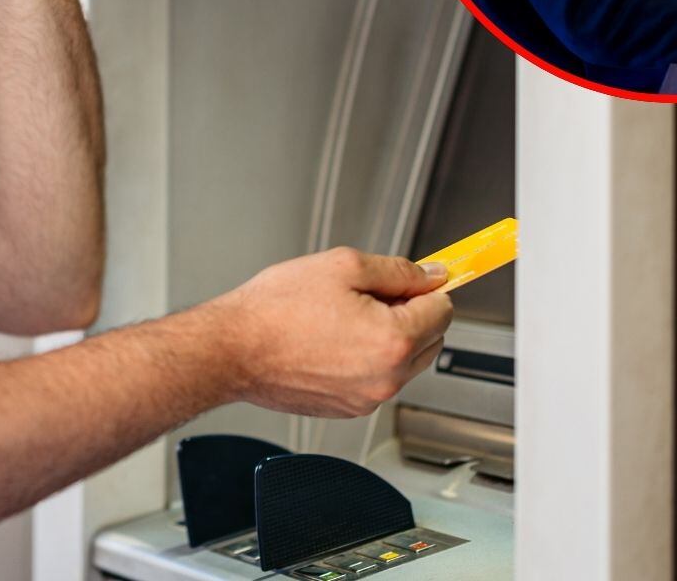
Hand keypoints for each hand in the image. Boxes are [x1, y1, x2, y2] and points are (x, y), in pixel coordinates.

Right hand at [205, 247, 452, 418]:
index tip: (418, 279)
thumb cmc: (275, 310)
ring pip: (404, 361)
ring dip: (389, 338)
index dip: (427, 286)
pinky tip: (330, 340)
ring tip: (342, 317)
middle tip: (369, 294)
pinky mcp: (347, 409)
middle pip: (431, 339)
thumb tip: (431, 276)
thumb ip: (398, 271)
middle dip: (411, 314)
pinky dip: (365, 360)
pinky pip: (375, 379)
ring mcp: (367, 399)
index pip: (443, 309)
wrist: (233, 349)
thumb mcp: (343, 266)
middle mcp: (387, 378)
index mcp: (394, 341)